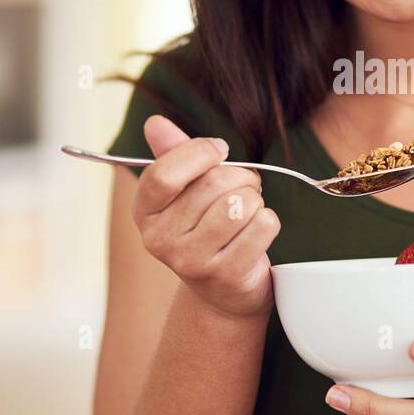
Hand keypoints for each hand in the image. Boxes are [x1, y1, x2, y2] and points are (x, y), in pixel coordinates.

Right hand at [132, 115, 279, 319]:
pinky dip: (268, 221)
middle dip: (240, 177)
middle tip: (244, 187)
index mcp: (145, 213)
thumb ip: (173, 154)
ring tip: (248, 211)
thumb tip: (155, 123)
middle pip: (213, 185)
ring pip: (240, 204)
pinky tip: (257, 233)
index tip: (219, 150)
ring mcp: (192, 262)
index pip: (164, 173)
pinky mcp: (226, 276)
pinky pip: (262, 225)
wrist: (223, 291)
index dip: (199, 152)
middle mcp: (160, 240)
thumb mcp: (186, 191)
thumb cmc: (206, 228)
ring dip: (254, 199)